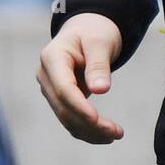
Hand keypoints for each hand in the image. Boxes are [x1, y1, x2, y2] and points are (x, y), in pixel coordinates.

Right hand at [37, 13, 124, 143]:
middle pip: (64, 108)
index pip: (63, 88)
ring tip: (117, 135)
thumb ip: (99, 65)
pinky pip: (71, 118)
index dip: (79, 107)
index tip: (97, 120)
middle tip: (117, 133)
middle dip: (90, 124)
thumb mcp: (100, 42)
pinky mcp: (60, 98)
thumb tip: (101, 90)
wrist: (87, 29)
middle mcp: (46, 75)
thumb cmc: (94, 32)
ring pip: (66, 118)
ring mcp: (51, 88)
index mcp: (52, 57)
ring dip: (90, 131)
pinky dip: (87, 129)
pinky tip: (107, 135)